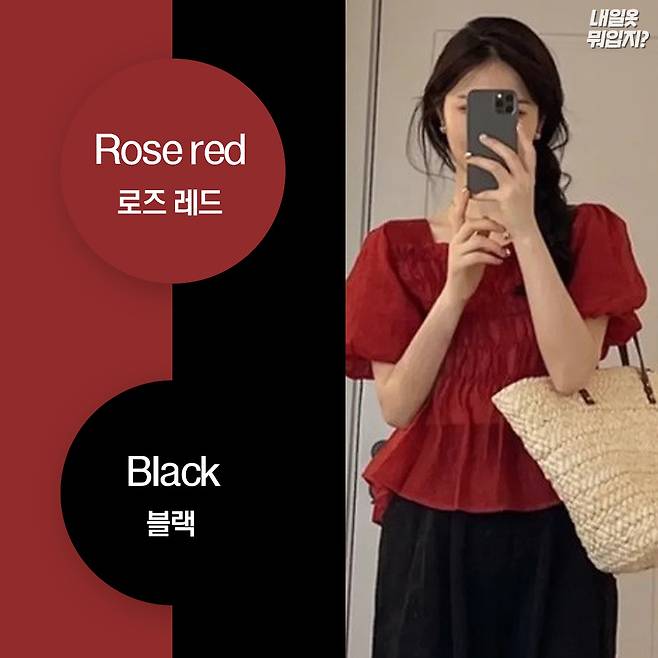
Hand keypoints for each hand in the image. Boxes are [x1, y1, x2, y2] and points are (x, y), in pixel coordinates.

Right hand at [444, 187, 510, 303]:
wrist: (458, 292)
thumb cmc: (468, 270)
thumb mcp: (475, 250)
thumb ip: (480, 235)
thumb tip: (492, 223)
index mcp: (458, 237)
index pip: (458, 215)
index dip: (462, 202)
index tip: (466, 188)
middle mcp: (455, 242)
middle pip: (471, 223)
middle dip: (490, 224)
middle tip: (504, 230)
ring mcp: (456, 253)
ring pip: (477, 240)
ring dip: (495, 245)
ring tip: (504, 252)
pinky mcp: (459, 265)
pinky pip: (478, 256)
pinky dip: (492, 258)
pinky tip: (499, 261)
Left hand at [465, 123, 538, 239]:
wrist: (526, 231)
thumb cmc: (519, 211)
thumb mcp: (520, 191)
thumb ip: (512, 177)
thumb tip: (495, 162)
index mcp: (530, 175)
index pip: (530, 151)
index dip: (523, 136)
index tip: (515, 125)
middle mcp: (526, 178)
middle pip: (511, 153)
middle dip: (495, 142)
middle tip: (482, 135)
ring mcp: (517, 187)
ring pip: (497, 166)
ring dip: (480, 160)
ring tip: (469, 156)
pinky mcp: (506, 198)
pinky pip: (486, 191)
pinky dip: (476, 191)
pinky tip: (469, 191)